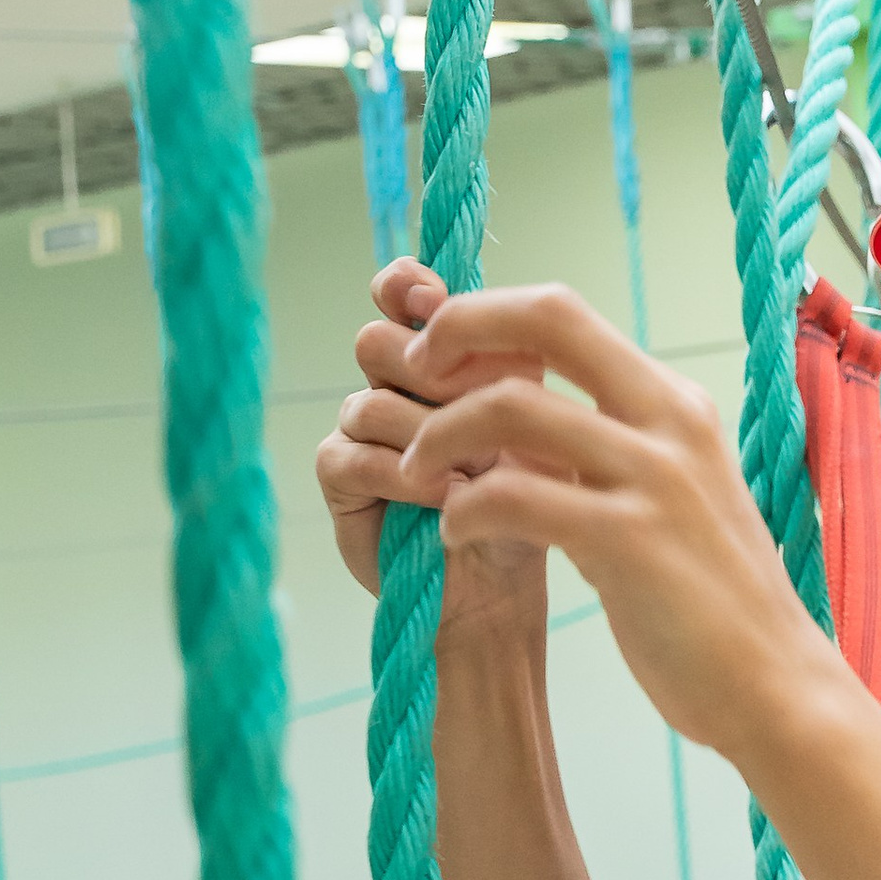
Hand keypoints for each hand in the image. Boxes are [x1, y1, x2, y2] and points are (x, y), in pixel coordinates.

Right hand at [312, 261, 547, 646]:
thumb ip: (509, 363)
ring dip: (426, 434)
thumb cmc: (531, 507)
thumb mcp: (539, 425)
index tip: (430, 300)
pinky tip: (441, 495)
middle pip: (377, 341)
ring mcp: (363, 429)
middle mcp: (396, 386)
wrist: (505, 590)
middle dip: (428, 374)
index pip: (403, 294)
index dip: (407, 289)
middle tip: (479, 413)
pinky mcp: (341, 477)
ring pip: (369, 399)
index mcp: (444, 358)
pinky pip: (349, 450)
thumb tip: (469, 312)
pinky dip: (398, 472)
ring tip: (472, 474)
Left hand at [367, 280, 845, 758]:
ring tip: (416, 474)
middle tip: (414, 375)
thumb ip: (618, 456)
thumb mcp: (676, 502)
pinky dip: (464, 507)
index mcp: (676, 405)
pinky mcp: (630, 542)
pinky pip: (514, 495)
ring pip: (512, 408)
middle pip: (545, 317)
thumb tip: (541, 429)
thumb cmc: (716, 606)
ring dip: (442, 435)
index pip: (565, 312)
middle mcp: (669, 424)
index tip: (441, 356)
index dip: (487, 316)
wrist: (775, 686)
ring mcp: (654, 479)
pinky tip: (454, 531)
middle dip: (459, 332)